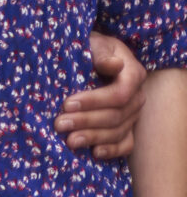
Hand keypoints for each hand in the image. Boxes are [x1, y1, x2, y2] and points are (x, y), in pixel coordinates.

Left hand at [58, 32, 143, 159]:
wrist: (91, 56)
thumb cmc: (89, 48)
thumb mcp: (93, 44)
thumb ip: (101, 54)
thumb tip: (113, 65)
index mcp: (133, 74)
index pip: (119, 94)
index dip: (94, 101)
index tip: (66, 103)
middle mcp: (137, 96)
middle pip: (116, 115)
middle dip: (86, 121)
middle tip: (59, 125)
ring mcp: (133, 114)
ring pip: (118, 131)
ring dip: (93, 138)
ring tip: (69, 141)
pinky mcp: (127, 127)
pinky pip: (126, 144)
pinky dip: (112, 151)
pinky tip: (94, 153)